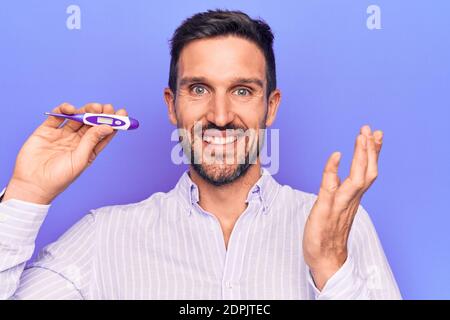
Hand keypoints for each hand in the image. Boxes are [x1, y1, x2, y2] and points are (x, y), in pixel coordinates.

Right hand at [2, 103, 126, 204]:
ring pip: (77, 117)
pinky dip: (64, 109)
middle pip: (91, 123)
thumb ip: (91, 141)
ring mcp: (62, 135)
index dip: (113, 122)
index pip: (103, 133)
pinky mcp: (47, 131)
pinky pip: (57, 116)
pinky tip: (70, 109)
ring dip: (85, 110)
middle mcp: (77, 141)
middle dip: (100, 113)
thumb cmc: (59, 178)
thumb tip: (108, 126)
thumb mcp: (79, 159)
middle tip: (106, 107)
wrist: (32, 184)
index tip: (121, 113)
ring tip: (92, 108)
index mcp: (88, 150)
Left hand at [302, 125, 382, 289]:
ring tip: (362, 136)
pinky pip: (331, 187)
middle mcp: (350, 200)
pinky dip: (333, 170)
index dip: (372, 154)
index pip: (367, 172)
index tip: (375, 136)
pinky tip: (335, 155)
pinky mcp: (325, 210)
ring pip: (357, 178)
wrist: (325, 259)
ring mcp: (339, 205)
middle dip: (370, 149)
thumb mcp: (336, 207)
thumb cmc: (328, 234)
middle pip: (367, 172)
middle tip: (371, 129)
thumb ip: (339, 190)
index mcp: (353, 198)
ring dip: (360, 156)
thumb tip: (338, 174)